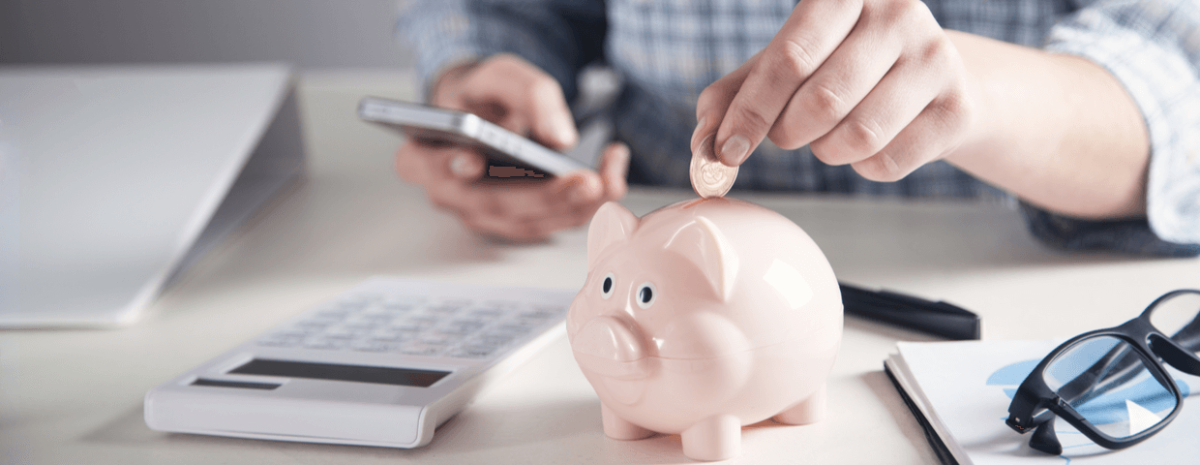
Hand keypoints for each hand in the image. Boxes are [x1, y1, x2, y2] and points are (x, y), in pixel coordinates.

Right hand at [395, 54, 628, 241]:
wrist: (490, 114)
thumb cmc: (485, 96)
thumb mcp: (503, 76)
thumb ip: (529, 95)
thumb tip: (560, 138)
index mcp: (424, 152)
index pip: (426, 165)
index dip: (448, 167)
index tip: (473, 160)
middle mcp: (449, 192)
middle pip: (492, 204)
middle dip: (545, 197)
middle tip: (586, 182)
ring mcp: (482, 214)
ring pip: (528, 221)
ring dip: (577, 206)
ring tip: (612, 179)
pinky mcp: (515, 222)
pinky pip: (550, 222)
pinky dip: (585, 206)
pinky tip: (612, 178)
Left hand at [693, 0, 973, 181]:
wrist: (930, 76)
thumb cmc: (840, 64)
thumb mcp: (782, 65)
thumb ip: (732, 97)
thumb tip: (703, 145)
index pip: (789, 57)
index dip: (751, 111)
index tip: (726, 149)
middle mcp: (898, 12)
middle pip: (821, 102)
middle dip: (789, 133)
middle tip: (788, 133)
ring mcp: (936, 57)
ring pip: (856, 137)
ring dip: (826, 152)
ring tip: (828, 134)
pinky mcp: (958, 107)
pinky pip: (887, 161)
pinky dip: (863, 167)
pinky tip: (869, 142)